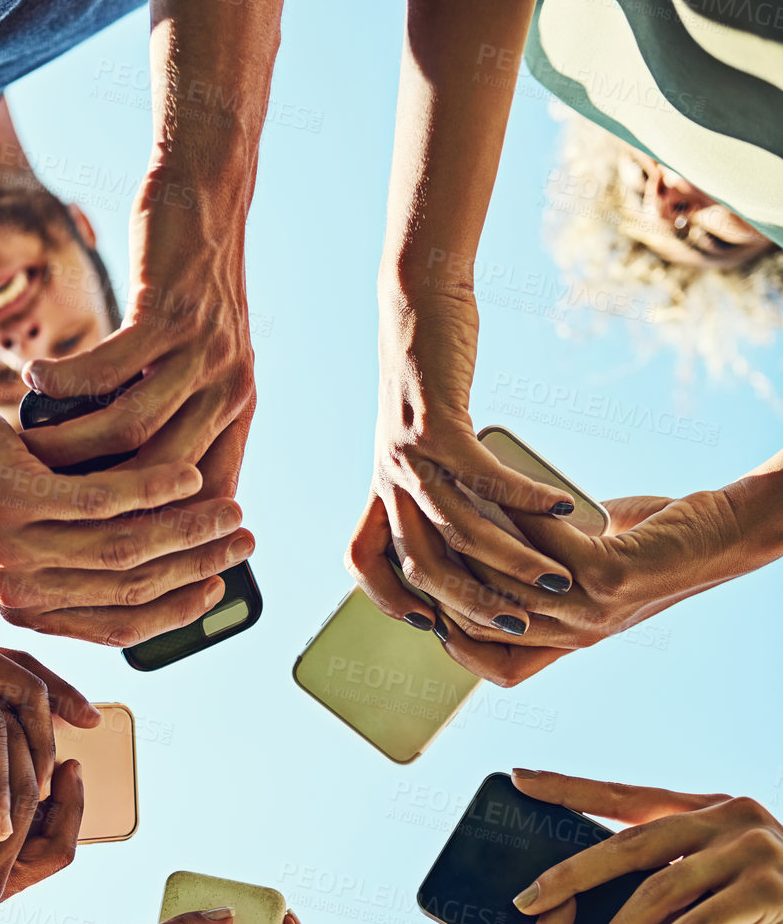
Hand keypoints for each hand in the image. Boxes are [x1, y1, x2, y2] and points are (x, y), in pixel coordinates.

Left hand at [0, 380, 250, 646]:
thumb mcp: (22, 544)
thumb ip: (74, 569)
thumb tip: (157, 576)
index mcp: (28, 610)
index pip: (119, 626)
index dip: (177, 610)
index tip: (218, 585)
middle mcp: (20, 589)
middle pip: (131, 586)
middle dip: (197, 565)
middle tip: (242, 540)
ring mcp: (15, 546)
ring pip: (123, 547)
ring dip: (187, 528)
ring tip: (227, 508)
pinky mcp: (14, 498)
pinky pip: (101, 500)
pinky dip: (153, 490)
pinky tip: (186, 478)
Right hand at [17, 157, 255, 509]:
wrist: (206, 201)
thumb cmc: (189, 292)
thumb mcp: (198, 366)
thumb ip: (175, 422)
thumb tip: (125, 484)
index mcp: (234, 415)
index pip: (199, 497)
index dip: (150, 526)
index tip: (96, 538)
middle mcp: (228, 393)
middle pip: (158, 475)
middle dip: (96, 498)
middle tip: (43, 504)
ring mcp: (201, 355)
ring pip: (127, 428)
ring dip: (68, 444)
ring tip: (24, 449)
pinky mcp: (169, 314)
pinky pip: (107, 367)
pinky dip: (63, 381)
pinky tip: (30, 380)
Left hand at [349, 286, 573, 654]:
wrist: (419, 298)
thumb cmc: (431, 371)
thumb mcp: (425, 437)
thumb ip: (441, 481)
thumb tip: (482, 527)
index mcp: (379, 485)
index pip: (362, 560)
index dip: (387, 600)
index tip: (429, 626)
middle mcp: (386, 476)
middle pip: (421, 565)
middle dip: (470, 605)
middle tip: (516, 625)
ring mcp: (408, 452)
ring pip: (459, 530)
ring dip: (510, 563)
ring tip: (554, 581)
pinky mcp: (438, 424)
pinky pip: (485, 478)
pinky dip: (526, 498)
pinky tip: (562, 510)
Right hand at [417, 487, 739, 684]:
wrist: (726, 532)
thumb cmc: (658, 537)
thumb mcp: (588, 556)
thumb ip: (544, 557)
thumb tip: (486, 526)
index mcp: (570, 639)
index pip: (496, 668)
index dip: (454, 641)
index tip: (426, 597)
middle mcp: (578, 636)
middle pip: (488, 626)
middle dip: (448, 586)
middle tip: (424, 540)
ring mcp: (593, 612)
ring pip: (508, 588)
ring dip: (475, 545)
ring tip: (452, 507)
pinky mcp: (610, 577)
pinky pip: (544, 551)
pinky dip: (517, 519)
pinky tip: (501, 489)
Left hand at [511, 772, 782, 923]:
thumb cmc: (777, 914)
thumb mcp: (724, 881)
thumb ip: (673, 877)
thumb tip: (588, 895)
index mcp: (711, 809)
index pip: (627, 795)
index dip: (572, 788)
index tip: (520, 778)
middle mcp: (730, 818)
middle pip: (632, 844)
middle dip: (573, 874)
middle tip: (526, 899)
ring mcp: (752, 853)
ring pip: (659, 893)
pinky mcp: (768, 895)